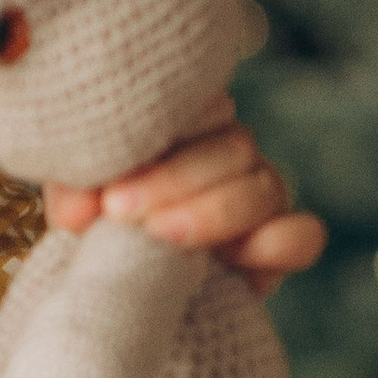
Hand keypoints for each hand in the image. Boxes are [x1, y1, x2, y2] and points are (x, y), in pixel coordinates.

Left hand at [45, 106, 324, 297]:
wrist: (115, 274)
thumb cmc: (95, 217)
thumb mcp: (75, 198)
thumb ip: (74, 191)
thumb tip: (76, 214)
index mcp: (188, 118)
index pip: (201, 103)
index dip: (161, 132)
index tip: (109, 179)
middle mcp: (230, 148)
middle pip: (234, 145)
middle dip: (174, 180)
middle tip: (119, 210)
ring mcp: (259, 194)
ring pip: (265, 187)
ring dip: (212, 213)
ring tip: (159, 236)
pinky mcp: (276, 244)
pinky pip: (303, 236)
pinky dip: (274, 246)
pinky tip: (230, 262)